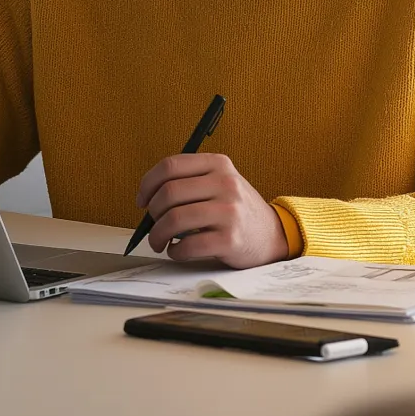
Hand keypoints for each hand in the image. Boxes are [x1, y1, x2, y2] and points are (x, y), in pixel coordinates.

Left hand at [136, 153, 289, 268]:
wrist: (272, 234)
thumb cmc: (236, 208)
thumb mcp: (220, 181)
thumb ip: (190, 181)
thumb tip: (147, 198)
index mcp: (218, 164)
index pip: (170, 165)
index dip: (148, 183)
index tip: (142, 199)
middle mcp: (225, 183)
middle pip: (169, 193)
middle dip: (152, 213)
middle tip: (152, 225)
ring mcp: (229, 211)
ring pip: (174, 219)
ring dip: (158, 235)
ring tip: (159, 242)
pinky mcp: (230, 240)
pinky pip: (188, 245)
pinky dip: (175, 251)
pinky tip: (178, 251)